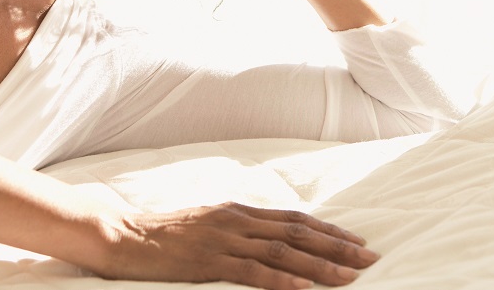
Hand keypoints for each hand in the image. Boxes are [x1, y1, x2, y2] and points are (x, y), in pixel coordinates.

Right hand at [95, 202, 379, 288]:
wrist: (123, 234)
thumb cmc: (163, 234)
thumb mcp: (207, 223)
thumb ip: (238, 229)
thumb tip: (268, 239)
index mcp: (239, 211)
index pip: (295, 220)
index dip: (329, 231)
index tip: (357, 241)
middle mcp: (238, 220)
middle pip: (298, 233)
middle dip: (337, 247)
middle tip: (370, 258)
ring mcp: (224, 240)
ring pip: (283, 252)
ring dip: (320, 265)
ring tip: (350, 276)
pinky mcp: (209, 262)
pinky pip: (253, 273)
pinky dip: (283, 282)